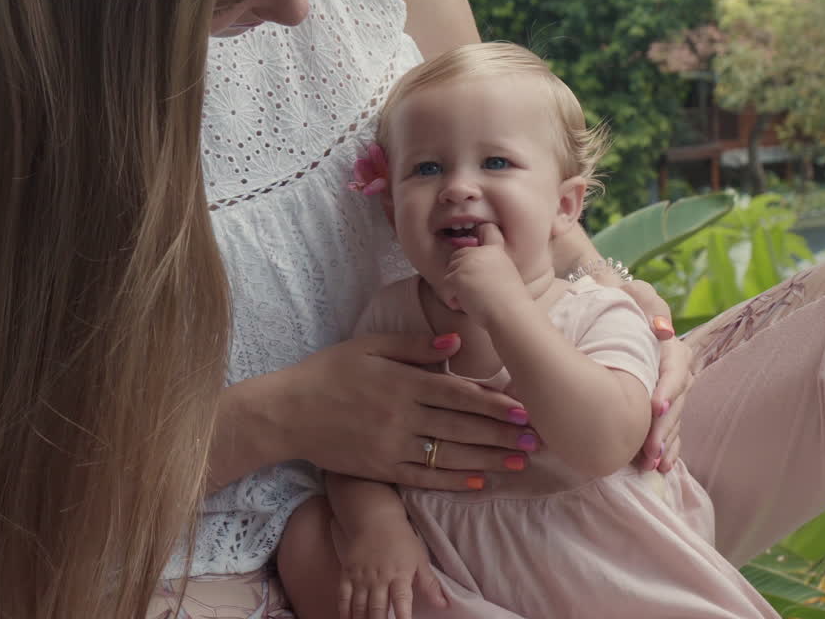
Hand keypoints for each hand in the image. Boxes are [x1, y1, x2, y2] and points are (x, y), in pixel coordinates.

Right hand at [256, 331, 539, 490]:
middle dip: (502, 434)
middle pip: (462, 427)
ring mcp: (392, 446)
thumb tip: (456, 343)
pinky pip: (424, 478)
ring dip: (488, 460)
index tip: (524, 409)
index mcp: (403, 382)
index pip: (459, 394)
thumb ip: (415, 345)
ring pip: (449, 455)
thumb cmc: (329, 372)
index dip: (495, 403)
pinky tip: (479, 483)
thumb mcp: (369, 346)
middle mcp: (402, 416)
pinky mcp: (381, 469)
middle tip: (537, 439)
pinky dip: (453, 481)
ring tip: (519, 463)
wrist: (287, 413)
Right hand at [332, 514, 446, 618]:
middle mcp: (379, 578)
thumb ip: (429, 584)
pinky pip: (343, 597)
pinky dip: (344, 611)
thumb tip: (442, 604)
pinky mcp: (347, 574)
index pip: (402, 601)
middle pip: (377, 609)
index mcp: (400, 575)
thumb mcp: (420, 559)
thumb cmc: (402, 540)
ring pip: (360, 606)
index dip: (402, 617)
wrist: (376, 520)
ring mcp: (361, 577)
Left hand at [439, 223, 528, 325]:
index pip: (486, 230)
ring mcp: (468, 262)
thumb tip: (471, 273)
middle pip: (458, 255)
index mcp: (495, 250)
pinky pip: (446, 286)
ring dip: (456, 287)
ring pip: (450, 272)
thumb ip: (489, 266)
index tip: (475, 239)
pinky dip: (453, 298)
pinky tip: (467, 304)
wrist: (510, 313)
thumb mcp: (505, 274)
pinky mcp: (458, 275)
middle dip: (459, 272)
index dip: (478, 235)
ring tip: (473, 299)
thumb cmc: (509, 302)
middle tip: (472, 291)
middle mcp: (480, 252)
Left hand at [618, 280, 694, 472]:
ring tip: (652, 463)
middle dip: (665, 427)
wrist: (592, 317)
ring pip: (673, 420)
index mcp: (667, 345)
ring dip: (665, 442)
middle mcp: (671, 370)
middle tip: (650, 448)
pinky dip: (667, 450)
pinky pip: (669, 432)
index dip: (668, 388)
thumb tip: (663, 329)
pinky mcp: (656, 411)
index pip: (675, 368)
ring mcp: (665, 392)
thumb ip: (644, 301)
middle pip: (677, 401)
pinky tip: (660, 467)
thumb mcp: (627, 294)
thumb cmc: (610, 304)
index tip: (654, 407)